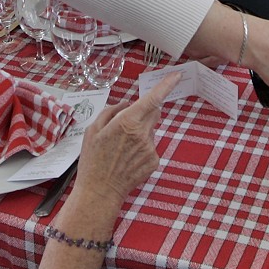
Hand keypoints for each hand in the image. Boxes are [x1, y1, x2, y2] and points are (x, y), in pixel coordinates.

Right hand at [68, 72, 179, 212]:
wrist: (100, 192)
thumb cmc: (93, 161)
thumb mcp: (92, 130)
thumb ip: (110, 112)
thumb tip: (124, 104)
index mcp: (127, 122)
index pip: (153, 99)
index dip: (166, 86)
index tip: (176, 76)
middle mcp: (142, 134)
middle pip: (153, 113)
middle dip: (143, 113)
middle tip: (124, 126)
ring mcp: (150, 149)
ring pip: (150, 131)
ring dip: (139, 134)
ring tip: (120, 149)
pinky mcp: (153, 161)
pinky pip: (150, 147)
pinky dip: (141, 149)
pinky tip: (127, 159)